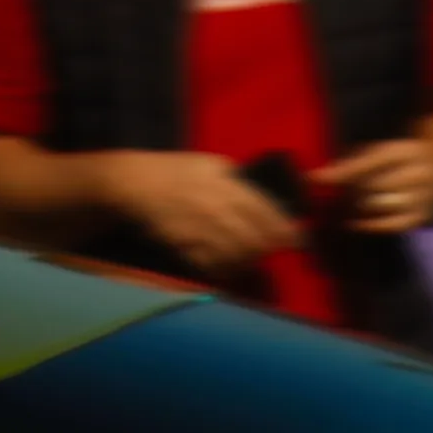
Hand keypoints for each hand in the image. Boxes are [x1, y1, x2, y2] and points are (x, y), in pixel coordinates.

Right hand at [111, 147, 303, 273]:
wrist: (135, 184)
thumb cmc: (175, 170)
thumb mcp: (210, 163)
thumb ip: (238, 180)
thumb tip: (267, 196)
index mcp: (227, 186)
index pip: (267, 214)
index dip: (286, 230)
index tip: (297, 238)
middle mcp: (218, 210)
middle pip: (257, 240)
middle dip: (269, 247)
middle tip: (274, 248)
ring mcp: (202, 232)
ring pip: (238, 256)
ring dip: (249, 259)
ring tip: (252, 255)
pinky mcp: (186, 248)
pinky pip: (215, 266)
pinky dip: (226, 268)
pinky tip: (228, 262)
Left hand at [320, 135, 432, 235]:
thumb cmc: (409, 159)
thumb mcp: (389, 150)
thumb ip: (358, 160)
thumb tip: (323, 176)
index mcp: (406, 151)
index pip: (368, 162)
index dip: (341, 171)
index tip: (314, 178)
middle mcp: (416, 174)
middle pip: (369, 186)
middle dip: (348, 191)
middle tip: (333, 195)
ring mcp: (422, 198)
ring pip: (376, 205)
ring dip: (355, 207)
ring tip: (343, 206)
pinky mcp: (422, 219)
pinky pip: (389, 225)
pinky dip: (368, 224)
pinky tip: (353, 223)